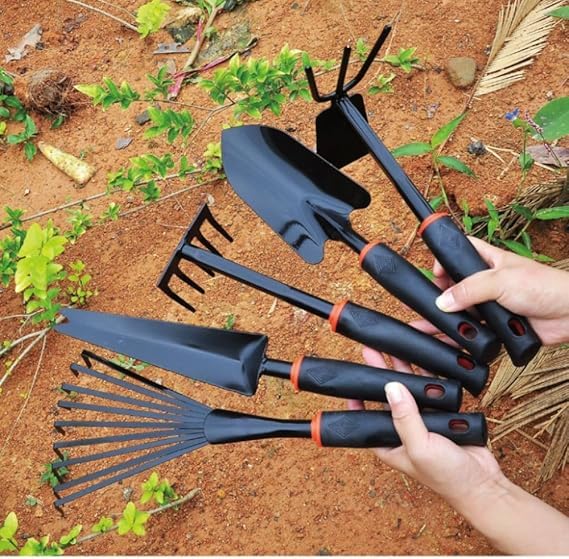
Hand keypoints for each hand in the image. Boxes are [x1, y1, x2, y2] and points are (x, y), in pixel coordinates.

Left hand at [348, 347, 503, 504]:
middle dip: (379, 374)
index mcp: (389, 444)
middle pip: (387, 398)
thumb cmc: (447, 476)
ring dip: (403, 370)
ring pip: (410, 390)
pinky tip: (421, 358)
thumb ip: (405, 418)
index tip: (351, 381)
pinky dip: (427, 375)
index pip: (366, 419)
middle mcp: (403, 431)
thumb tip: (391, 387)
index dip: (357, 400)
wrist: (484, 483)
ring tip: (392, 347)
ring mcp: (423, 422)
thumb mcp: (420, 447)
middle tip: (371, 352)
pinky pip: (431, 391)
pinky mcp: (442, 416)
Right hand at [432, 237, 568, 344]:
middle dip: (443, 294)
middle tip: (430, 303)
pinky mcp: (499, 325)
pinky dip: (464, 336)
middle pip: (457, 285)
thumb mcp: (500, 281)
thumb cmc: (545, 287)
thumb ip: (469, 289)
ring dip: (450, 318)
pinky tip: (450, 340)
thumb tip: (442, 301)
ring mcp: (493, 304)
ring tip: (428, 326)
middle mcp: (489, 282)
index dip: (446, 260)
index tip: (435, 274)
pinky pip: (476, 331)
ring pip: (465, 311)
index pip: (461, 252)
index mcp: (490, 261)